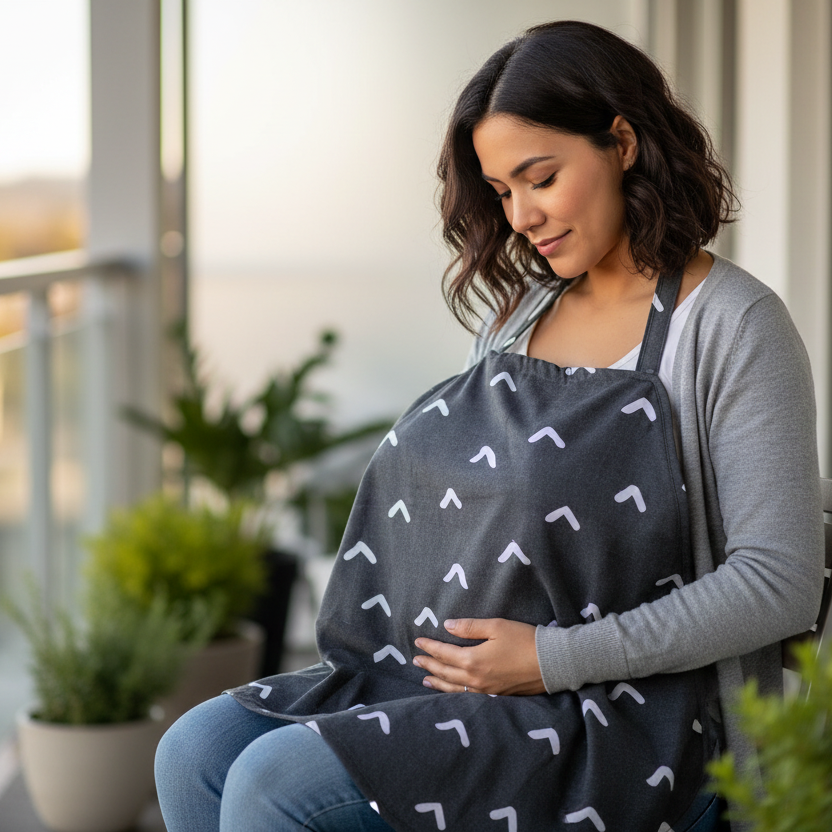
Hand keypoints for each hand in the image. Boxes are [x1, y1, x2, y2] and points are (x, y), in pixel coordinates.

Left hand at [413, 618, 545, 695]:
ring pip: (454, 689)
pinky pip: (467, 696)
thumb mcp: (496, 626)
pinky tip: (452, 690)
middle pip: (445, 672)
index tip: (418, 642)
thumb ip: (469, 627)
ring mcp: (486, 691)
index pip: (444, 654)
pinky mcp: (496, 696)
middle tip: (416, 660)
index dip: (430, 647)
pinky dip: (454, 693)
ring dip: (438, 682)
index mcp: (473, 660)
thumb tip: (447, 625)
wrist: (551, 663)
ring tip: (426, 679)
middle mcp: (476, 679)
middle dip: (429, 665)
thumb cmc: (524, 640)